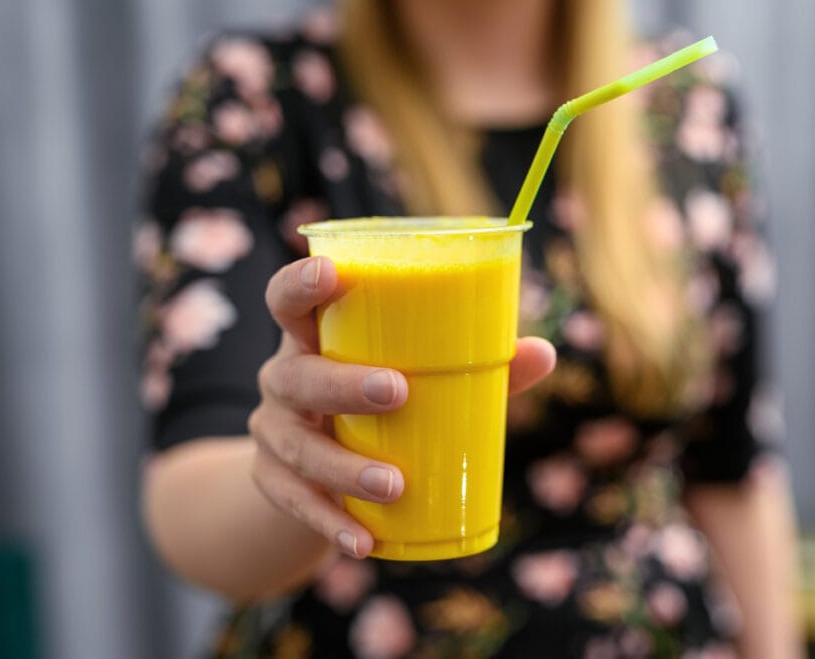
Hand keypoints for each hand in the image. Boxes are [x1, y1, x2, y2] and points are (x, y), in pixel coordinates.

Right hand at [248, 256, 555, 557]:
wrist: (308, 468)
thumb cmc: (373, 403)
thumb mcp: (413, 377)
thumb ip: (475, 367)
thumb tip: (543, 353)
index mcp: (313, 339)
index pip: (288, 300)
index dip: (301, 282)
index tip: (334, 272)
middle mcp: (283, 379)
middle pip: (297, 375)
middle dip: (343, 383)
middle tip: (397, 391)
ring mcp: (274, 432)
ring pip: (298, 446)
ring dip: (344, 468)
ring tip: (393, 485)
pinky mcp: (272, 481)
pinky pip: (296, 503)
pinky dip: (330, 524)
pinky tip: (363, 541)